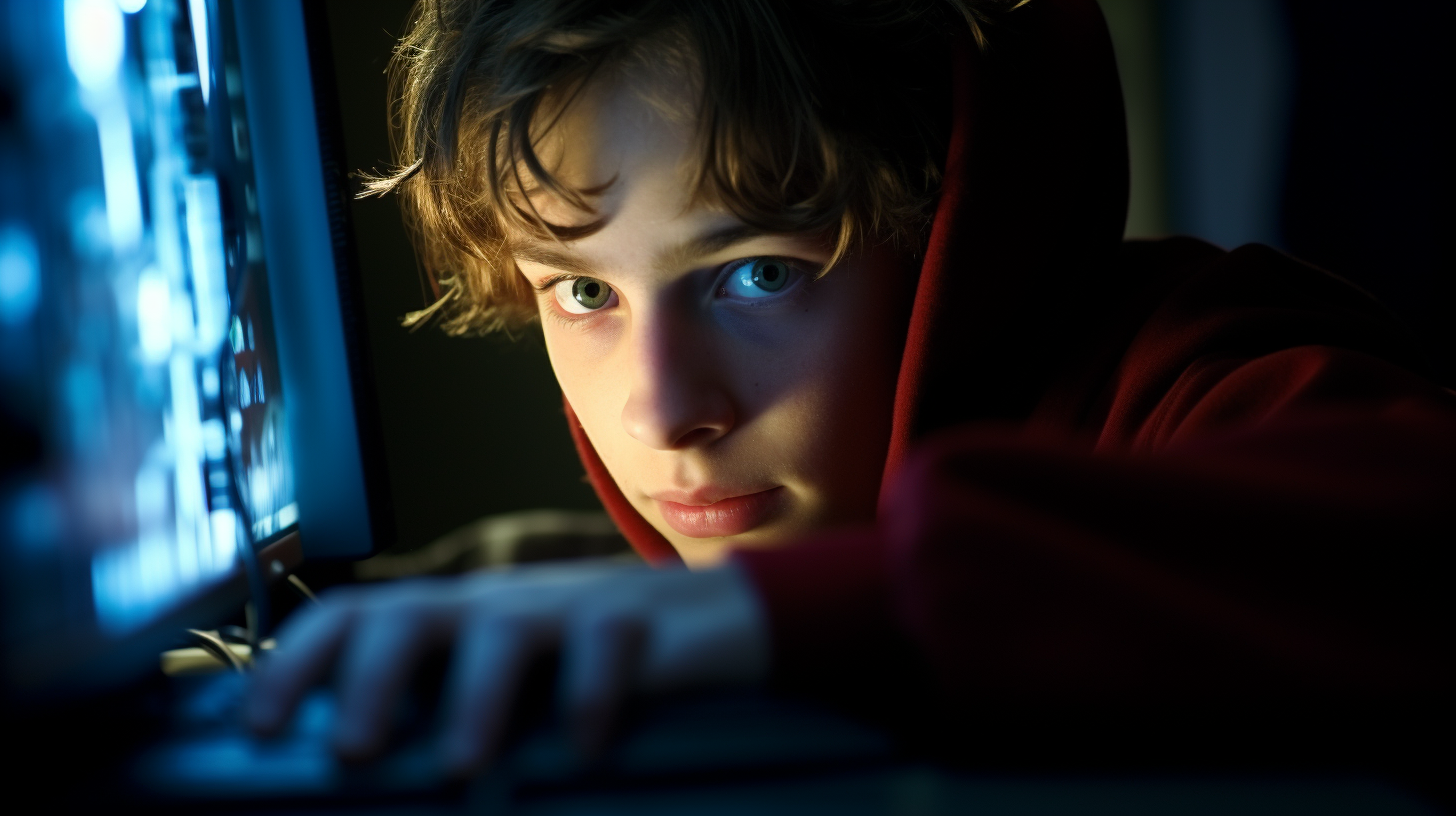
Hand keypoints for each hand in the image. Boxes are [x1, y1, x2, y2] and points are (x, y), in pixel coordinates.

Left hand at [245, 559, 768, 774]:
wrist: (713, 621)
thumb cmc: (590, 667)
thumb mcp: (511, 684)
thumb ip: (445, 714)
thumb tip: (364, 778)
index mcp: (449, 622)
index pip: (354, 615)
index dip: (298, 663)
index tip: (259, 726)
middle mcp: (494, 606)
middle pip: (411, 614)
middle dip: (371, 679)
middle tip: (356, 751)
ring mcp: (565, 609)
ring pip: (502, 631)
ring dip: (474, 698)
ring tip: (461, 766)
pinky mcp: (635, 625)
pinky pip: (605, 647)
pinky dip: (589, 696)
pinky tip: (582, 747)